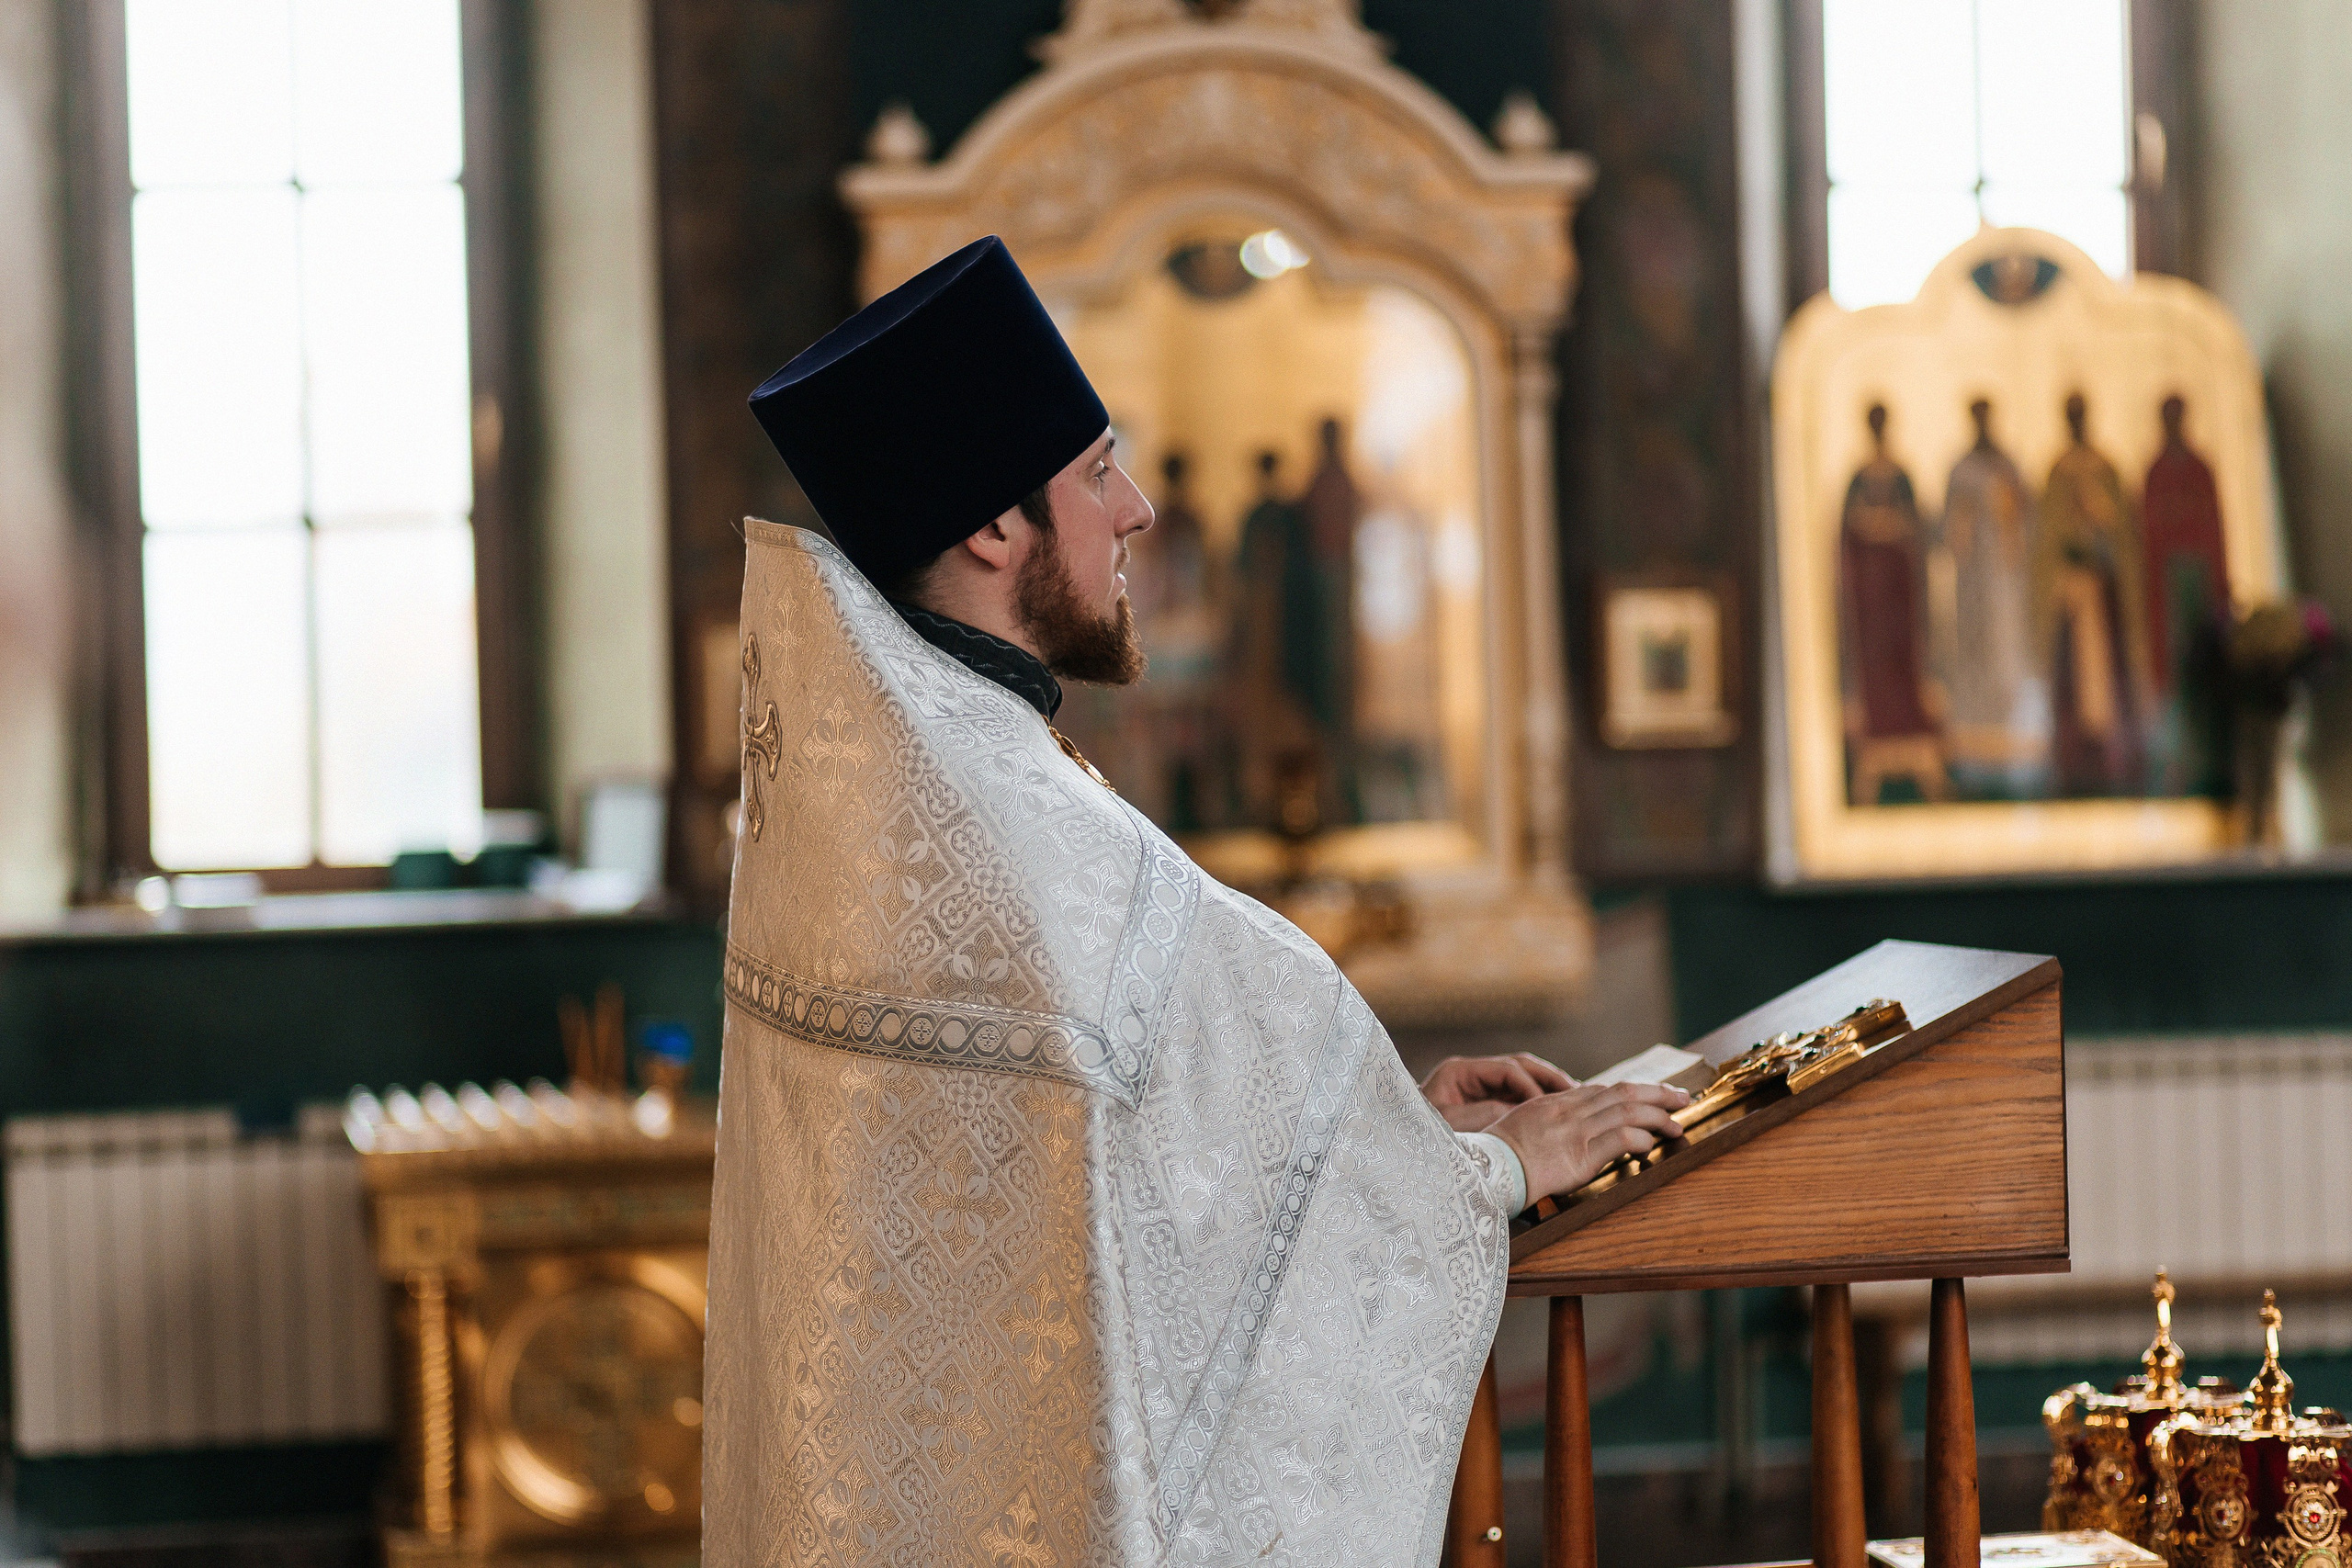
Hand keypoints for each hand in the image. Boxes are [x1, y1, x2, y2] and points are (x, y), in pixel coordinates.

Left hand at [1420, 1053, 1575, 1131]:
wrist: (1403, 1153)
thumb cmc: (1421, 1140)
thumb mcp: (1453, 1128)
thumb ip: (1488, 1115)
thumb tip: (1523, 1109)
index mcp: (1458, 1073)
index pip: (1507, 1070)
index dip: (1531, 1086)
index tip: (1551, 1106)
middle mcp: (1469, 1074)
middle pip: (1518, 1067)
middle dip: (1548, 1079)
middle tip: (1576, 1092)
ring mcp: (1477, 1087)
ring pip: (1521, 1079)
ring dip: (1547, 1089)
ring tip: (1575, 1100)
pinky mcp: (1483, 1103)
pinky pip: (1516, 1097)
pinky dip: (1536, 1102)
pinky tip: (1557, 1112)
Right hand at [1487, 1084, 1690, 1200]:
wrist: (1487, 1168)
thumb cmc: (1498, 1153)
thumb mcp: (1522, 1122)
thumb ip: (1548, 1118)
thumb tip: (1566, 1123)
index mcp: (1557, 1102)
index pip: (1603, 1089)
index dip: (1633, 1090)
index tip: (1652, 1093)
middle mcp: (1570, 1110)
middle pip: (1624, 1093)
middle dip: (1658, 1093)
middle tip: (1682, 1097)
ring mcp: (1576, 1131)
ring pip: (1629, 1112)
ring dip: (1659, 1117)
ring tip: (1677, 1125)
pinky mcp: (1581, 1156)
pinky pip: (1620, 1140)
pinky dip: (1641, 1140)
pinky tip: (1650, 1146)